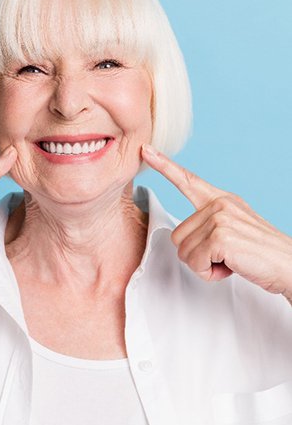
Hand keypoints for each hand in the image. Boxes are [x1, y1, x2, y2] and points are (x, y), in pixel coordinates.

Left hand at [141, 144, 291, 300]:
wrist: (289, 265)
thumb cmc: (261, 254)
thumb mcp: (235, 230)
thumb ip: (210, 225)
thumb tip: (182, 237)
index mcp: (222, 200)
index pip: (188, 180)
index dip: (164, 166)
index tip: (146, 150)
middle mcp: (219, 204)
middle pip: (177, 236)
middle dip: (196, 255)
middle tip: (225, 255)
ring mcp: (219, 218)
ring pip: (184, 252)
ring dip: (204, 265)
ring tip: (231, 260)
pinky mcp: (220, 237)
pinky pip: (195, 263)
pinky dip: (209, 273)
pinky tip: (231, 266)